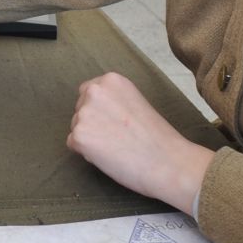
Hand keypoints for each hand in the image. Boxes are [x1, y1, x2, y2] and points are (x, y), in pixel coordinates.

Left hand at [66, 72, 213, 213]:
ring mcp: (84, 113)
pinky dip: (87, 153)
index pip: (88, 93)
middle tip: (118, 137)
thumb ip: (113, 100)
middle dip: (92, 123)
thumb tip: (95, 111)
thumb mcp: (135, 102)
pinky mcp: (79, 136)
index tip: (115, 122)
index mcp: (111, 80)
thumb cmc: (157, 137)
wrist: (169, 162)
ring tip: (117, 147)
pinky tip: (109, 156)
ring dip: (90, 139)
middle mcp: (94, 91)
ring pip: (76, 128)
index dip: (101, 111)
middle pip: (79, 109)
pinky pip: (74, 145)